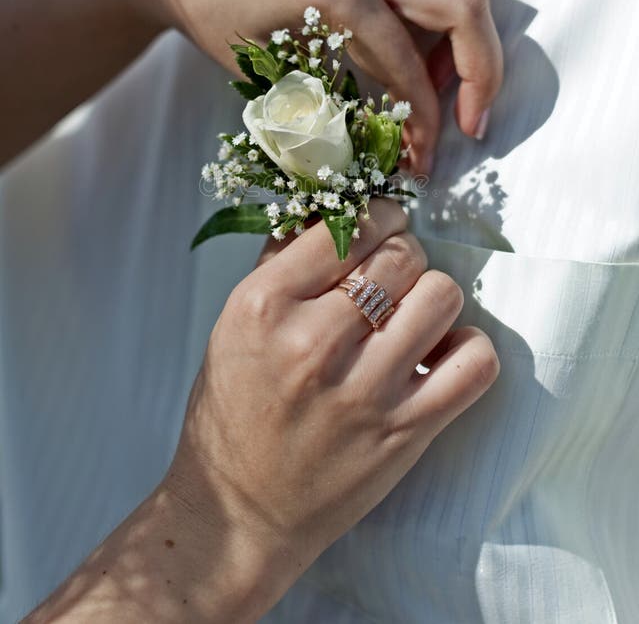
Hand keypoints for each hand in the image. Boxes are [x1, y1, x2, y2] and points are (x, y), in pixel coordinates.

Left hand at [134, 0, 502, 169]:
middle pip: (463, 3)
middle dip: (481, 73)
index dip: (424, 125)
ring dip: (471, 24)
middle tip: (469, 124)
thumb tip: (376, 143)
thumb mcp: (261, 67)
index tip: (422, 162)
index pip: (407, 67)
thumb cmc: (207, 8)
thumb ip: (324, 99)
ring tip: (440, 72)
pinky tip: (426, 16)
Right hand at [167, 199, 498, 614]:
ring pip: (441, 296)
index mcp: (264, 306)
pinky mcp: (405, 433)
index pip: (348, 226)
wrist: (239, 513)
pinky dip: (468, 348)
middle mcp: (314, 343)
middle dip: (404, 256)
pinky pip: (474, 362)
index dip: (377, 215)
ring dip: (432, 297)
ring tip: (412, 316)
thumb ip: (281, 261)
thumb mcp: (233, 325)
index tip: (383, 224)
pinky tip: (440, 355)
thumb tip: (331, 207)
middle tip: (392, 277)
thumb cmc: (233, 412)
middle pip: (402, 256)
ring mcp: (364, 391)